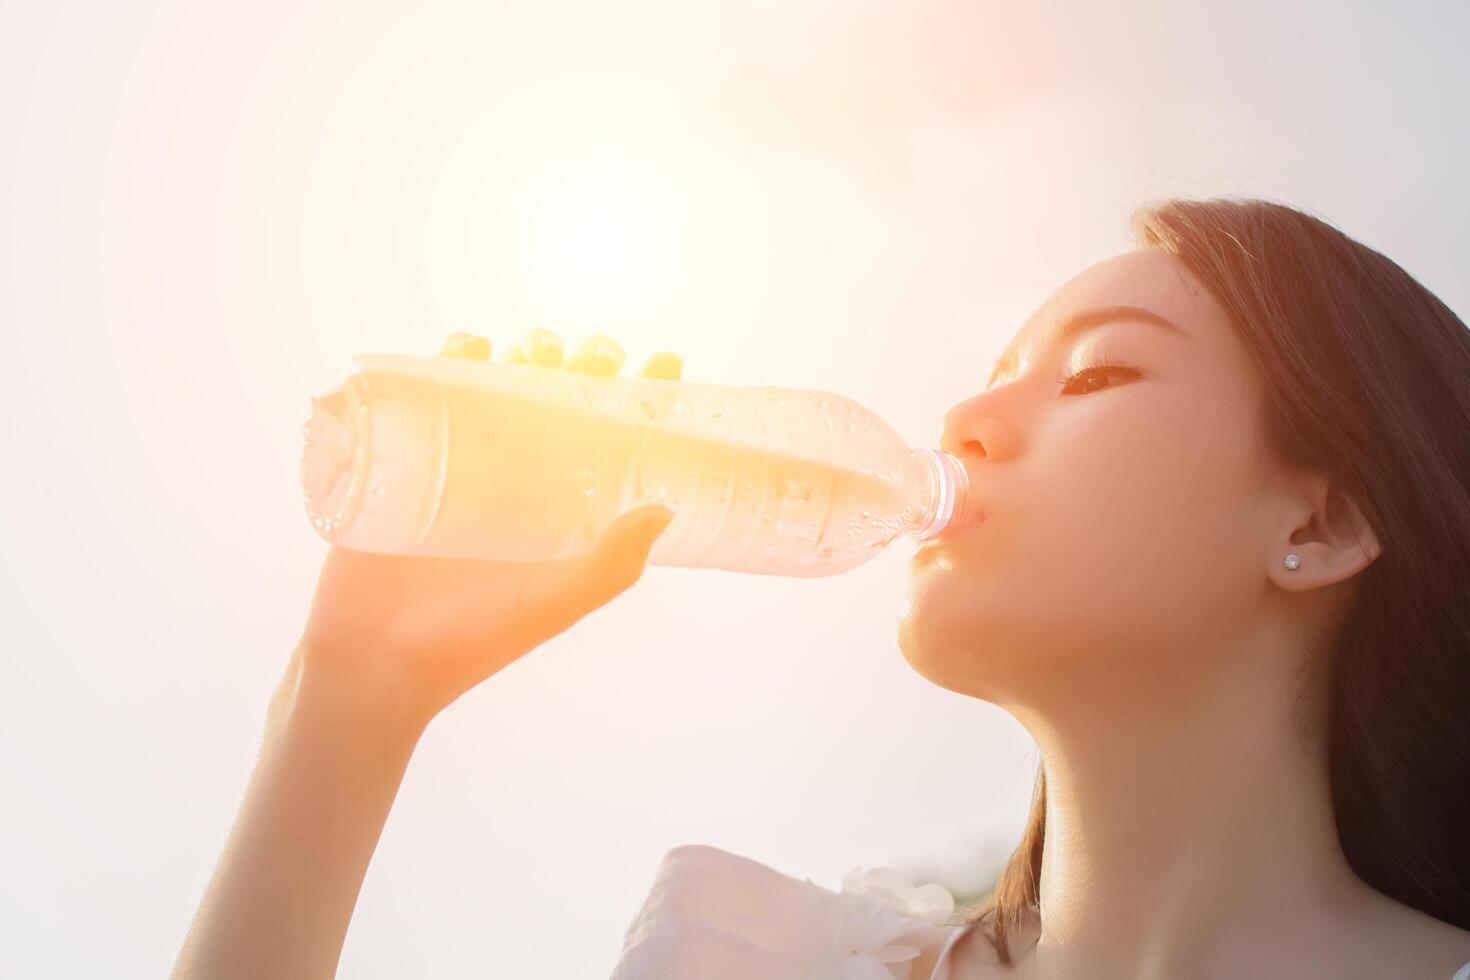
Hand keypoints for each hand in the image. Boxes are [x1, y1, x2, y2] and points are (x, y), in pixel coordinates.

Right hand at [293, 329, 685, 733]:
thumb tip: (667, 507)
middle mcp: (521, 479)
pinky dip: (447, 359)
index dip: (642, 395)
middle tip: (593, 354)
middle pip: (560, 398)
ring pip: (500, 385)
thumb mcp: (554, 604)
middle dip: (583, 362)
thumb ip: (610, 566)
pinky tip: (467, 344)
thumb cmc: (474, 641)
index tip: (664, 362)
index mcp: (563, 507)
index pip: (612, 436)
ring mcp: (463, 464)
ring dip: (522, 352)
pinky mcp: (407, 458)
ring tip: (537, 347)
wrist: (376, 662)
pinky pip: (430, 394)